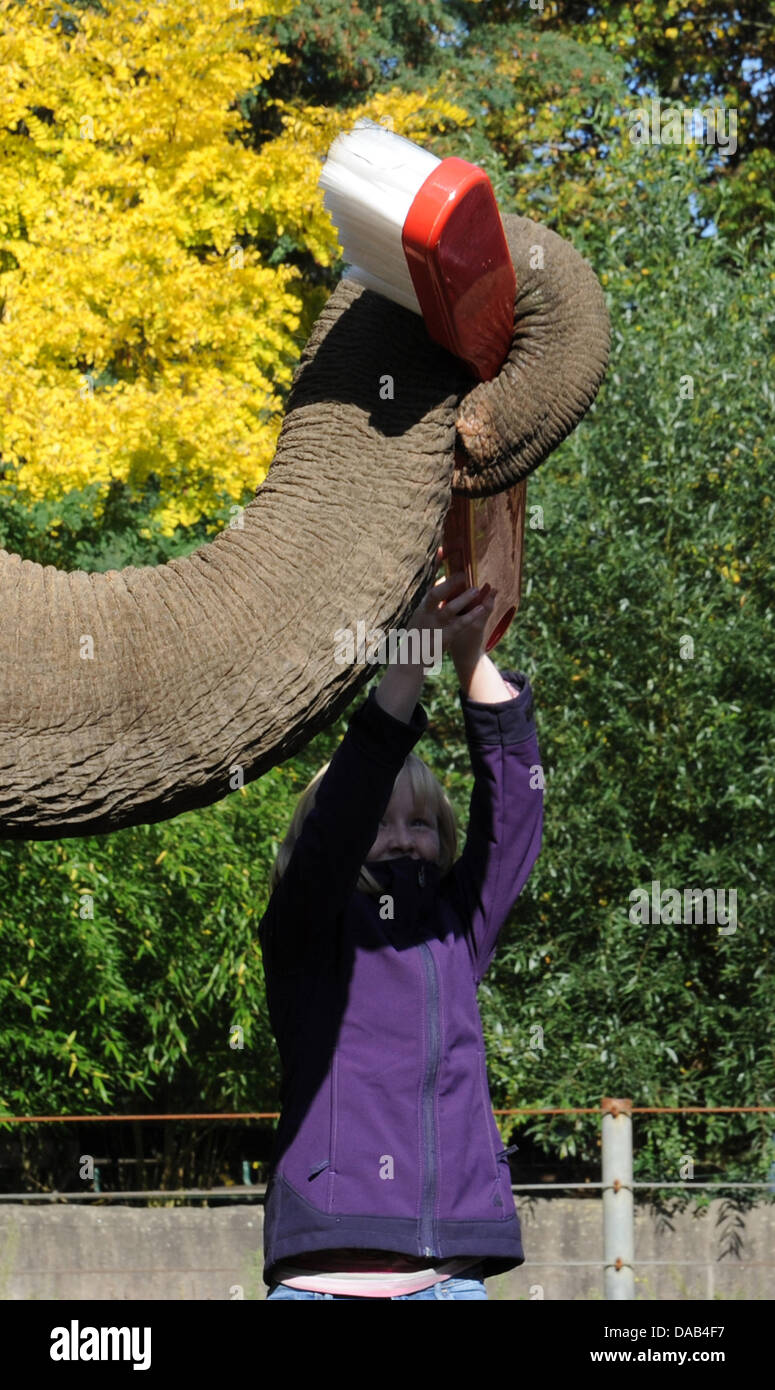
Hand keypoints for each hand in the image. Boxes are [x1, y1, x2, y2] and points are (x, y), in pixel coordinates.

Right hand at [406, 547, 496, 665]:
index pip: (429, 581)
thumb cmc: (419, 635)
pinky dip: (471, 616)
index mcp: (422, 605)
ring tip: (476, 589)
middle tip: (464, 573)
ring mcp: (435, 626)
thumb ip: (433, 599)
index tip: (443, 549)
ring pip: (449, 609)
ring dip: (463, 599)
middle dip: (450, 582)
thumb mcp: (421, 615)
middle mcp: (426, 613)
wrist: (411, 661)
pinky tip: (482, 608)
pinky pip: (460, 624)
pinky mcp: (444, 637)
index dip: (435, 565)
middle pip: (436, 593)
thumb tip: (444, 580)